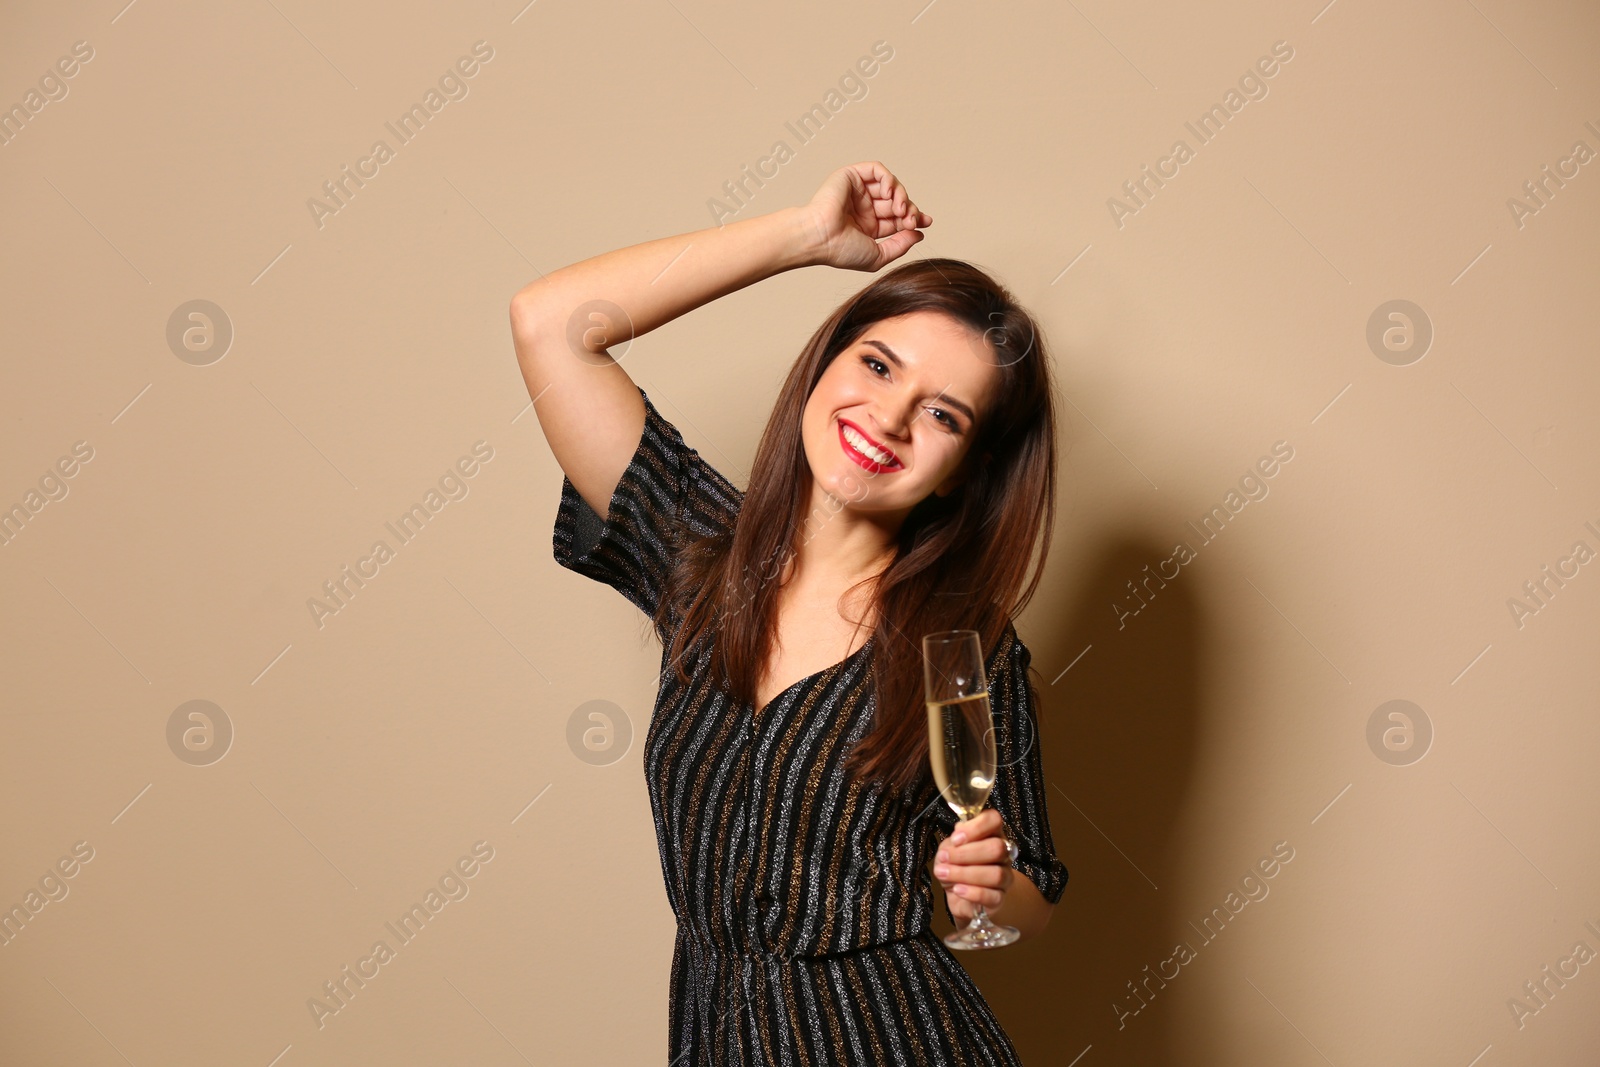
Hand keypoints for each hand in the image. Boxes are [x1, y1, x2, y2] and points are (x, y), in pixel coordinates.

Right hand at [798, 161, 932, 271]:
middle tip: (912, 219)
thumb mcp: (878, 255)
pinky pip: (877, 170)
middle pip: (896, 201)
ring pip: (890, 185)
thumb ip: (900, 246)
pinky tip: (889, 193)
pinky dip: (888, 179)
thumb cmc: (841, 250)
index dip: (913, 217)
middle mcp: (864, 207)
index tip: (925, 223)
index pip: (896, 217)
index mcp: (868, 225)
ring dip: (901, 195)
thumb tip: (919, 234)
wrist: (820, 238)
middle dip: (909, 208)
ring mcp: (858, 191)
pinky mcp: (852, 176)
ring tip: (901, 208)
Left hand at [933, 808, 1012, 924]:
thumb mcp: (949, 851)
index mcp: (991, 834)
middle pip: (996, 848)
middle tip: (944, 858)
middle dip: (966, 853)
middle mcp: (1003, 854)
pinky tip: (957, 890)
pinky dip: (972, 893)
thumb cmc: (957, 867)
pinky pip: (992, 896)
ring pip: (996, 874)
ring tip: (944, 874)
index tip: (956, 838)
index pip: (994, 820)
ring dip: (964, 873)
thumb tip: (958, 837)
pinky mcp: (999, 899)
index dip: (976, 827)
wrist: (964, 898)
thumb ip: (953, 843)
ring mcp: (1005, 877)